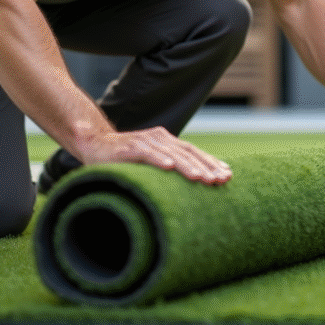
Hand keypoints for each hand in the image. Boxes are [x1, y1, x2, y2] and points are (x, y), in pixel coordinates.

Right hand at [77, 127, 231, 184]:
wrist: (95, 144)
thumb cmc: (127, 159)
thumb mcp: (153, 163)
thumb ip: (171, 169)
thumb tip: (196, 185)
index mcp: (169, 142)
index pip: (195, 153)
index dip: (211, 163)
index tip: (228, 176)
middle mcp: (160, 138)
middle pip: (188, 153)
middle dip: (206, 167)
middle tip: (221, 180)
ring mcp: (145, 141)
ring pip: (171, 153)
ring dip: (187, 165)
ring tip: (201, 178)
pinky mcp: (128, 147)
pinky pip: (145, 153)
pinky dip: (158, 158)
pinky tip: (169, 166)